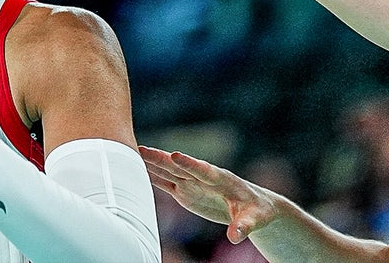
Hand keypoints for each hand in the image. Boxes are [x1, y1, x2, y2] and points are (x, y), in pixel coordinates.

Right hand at [139, 146, 278, 244]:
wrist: (252, 207)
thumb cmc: (257, 211)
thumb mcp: (255, 219)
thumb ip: (243, 226)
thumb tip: (235, 237)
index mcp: (221, 179)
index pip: (203, 170)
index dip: (189, 163)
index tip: (174, 155)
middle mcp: (202, 177)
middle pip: (179, 167)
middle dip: (161, 159)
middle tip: (141, 150)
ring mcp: (191, 183)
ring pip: (168, 171)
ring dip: (151, 163)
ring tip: (131, 153)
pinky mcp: (184, 191)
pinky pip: (165, 182)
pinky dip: (151, 175)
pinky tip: (137, 168)